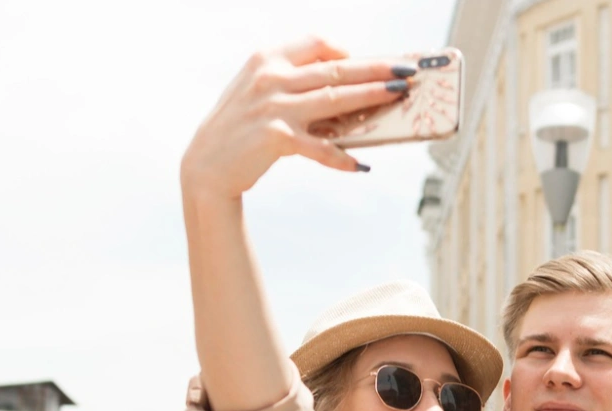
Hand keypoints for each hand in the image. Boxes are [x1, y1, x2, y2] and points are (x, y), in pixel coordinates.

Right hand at [181, 37, 413, 199]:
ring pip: (336, 99)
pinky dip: (342, 157)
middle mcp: (270, 78)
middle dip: (376, 70)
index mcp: (265, 59)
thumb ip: (291, 81)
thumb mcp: (256, 91)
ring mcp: (274, 107)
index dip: (346, 51)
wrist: (205, 166)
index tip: (366, 59)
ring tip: (398, 97)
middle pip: (336, 69)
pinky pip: (320, 147)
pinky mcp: (277, 138)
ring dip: (372, 98)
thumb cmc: (238, 128)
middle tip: (406, 72)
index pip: (315, 44)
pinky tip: (361, 164)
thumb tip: (343, 86)